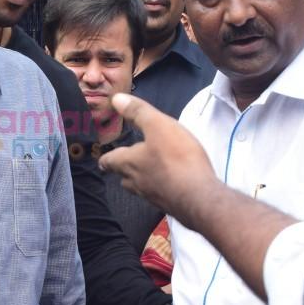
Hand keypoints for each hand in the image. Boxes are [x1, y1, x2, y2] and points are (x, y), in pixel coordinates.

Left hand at [101, 94, 216, 222]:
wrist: (199, 196)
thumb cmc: (177, 158)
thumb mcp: (158, 125)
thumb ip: (138, 112)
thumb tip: (116, 99)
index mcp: (129, 163)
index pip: (110, 161)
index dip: (106, 158)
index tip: (103, 158)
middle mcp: (136, 182)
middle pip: (123, 177)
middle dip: (123, 169)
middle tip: (126, 162)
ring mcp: (153, 197)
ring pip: (140, 187)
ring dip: (141, 179)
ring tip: (147, 171)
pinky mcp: (170, 204)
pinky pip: (159, 195)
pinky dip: (160, 187)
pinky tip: (171, 182)